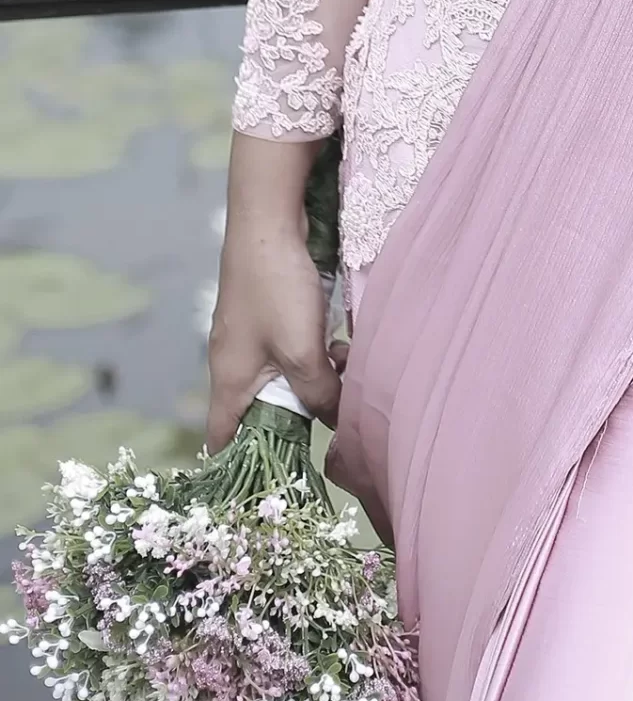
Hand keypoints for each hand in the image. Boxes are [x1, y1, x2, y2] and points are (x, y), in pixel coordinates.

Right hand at [206, 222, 342, 449]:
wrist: (269, 219)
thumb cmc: (277, 289)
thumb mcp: (302, 352)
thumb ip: (318, 394)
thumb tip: (336, 420)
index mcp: (228, 383)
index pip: (222, 443)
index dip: (242, 468)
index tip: (274, 480)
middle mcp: (232, 365)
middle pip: (258, 413)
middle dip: (294, 419)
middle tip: (330, 419)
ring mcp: (248, 338)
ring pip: (280, 379)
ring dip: (313, 382)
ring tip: (343, 371)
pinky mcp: (265, 315)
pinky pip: (288, 351)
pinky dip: (313, 354)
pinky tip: (339, 343)